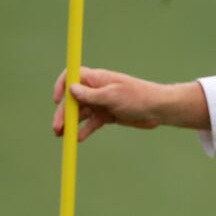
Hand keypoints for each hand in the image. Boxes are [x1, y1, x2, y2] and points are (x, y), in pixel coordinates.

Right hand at [50, 67, 203, 140]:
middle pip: (72, 99)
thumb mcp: (113, 96)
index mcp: (97, 79)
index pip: (72, 76)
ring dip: (70, 124)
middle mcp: (96, 90)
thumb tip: (71, 89)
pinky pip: (91, 123)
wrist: (158, 110)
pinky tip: (79, 138)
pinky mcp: (107, 116)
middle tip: (57, 128)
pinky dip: (84, 130)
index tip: (56, 100)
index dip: (61, 85)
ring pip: (80, 113)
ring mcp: (101, 103)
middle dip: (63, 113)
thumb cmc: (138, 97)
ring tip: (62, 136)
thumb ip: (91, 94)